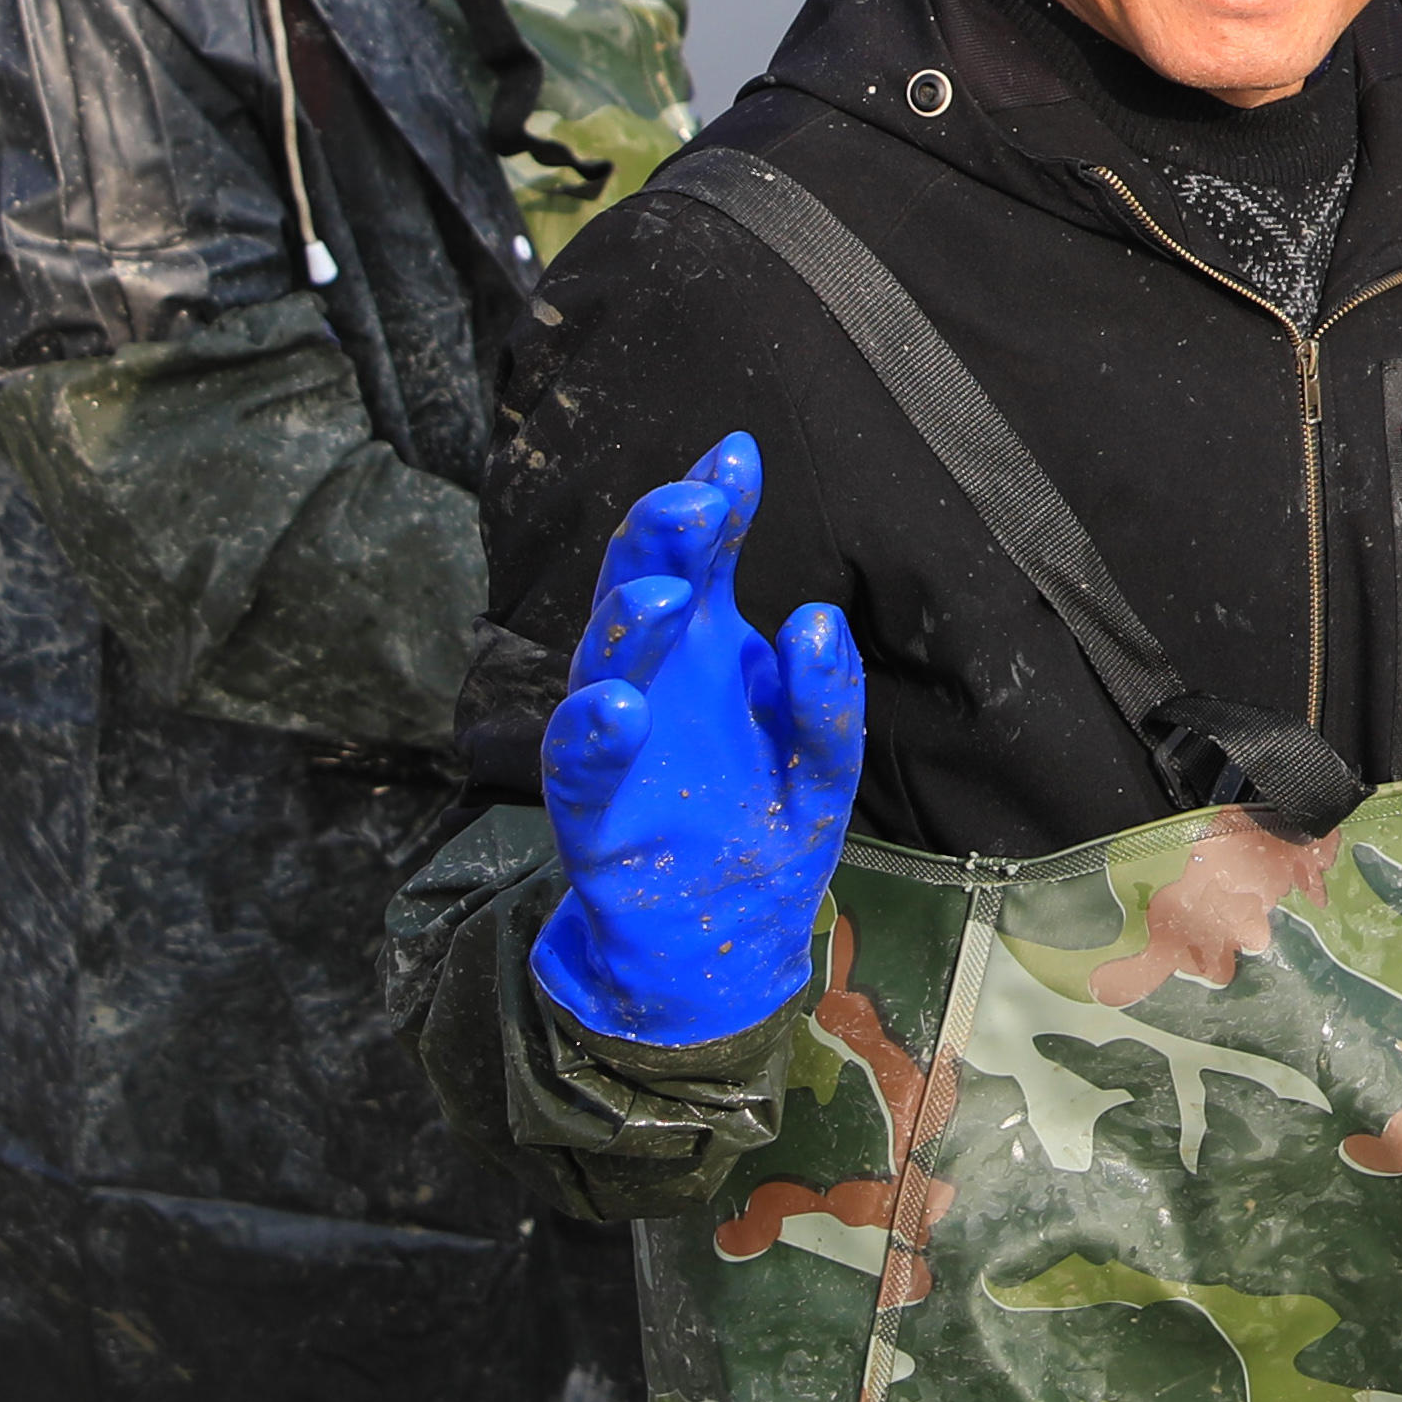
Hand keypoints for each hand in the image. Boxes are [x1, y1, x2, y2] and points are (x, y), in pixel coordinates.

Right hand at [531, 434, 868, 1049]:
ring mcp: (615, 741)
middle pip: (643, 585)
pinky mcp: (589, 811)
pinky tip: (619, 708)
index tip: (737, 455)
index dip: (715, 503)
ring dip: (629, 623)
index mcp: (711, 651)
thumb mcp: (825, 763)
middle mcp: (655, 680)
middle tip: (699, 500)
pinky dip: (590, 734)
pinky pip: (575, 765)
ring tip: (670, 592)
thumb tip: (813, 616)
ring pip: (603, 663)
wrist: (720, 946)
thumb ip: (826, 693)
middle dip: (664, 536)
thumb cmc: (767, 830)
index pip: (705, 557)